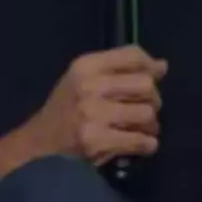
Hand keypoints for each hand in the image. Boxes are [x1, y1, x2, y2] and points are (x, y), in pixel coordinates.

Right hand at [28, 45, 167, 167]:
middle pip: (146, 85)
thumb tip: (162, 66)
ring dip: (151, 125)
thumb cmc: (66, 109)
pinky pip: (141, 140)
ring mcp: (93, 114)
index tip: (155, 78)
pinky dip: (147, 144)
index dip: (151, 67)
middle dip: (153, 99)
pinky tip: (141, 145)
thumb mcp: (85, 79)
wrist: (39, 146)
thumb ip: (121, 69)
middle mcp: (89, 86)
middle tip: (144, 110)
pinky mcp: (97, 141)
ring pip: (147, 114)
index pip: (133, 56)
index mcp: (86, 65)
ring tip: (141, 129)